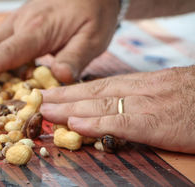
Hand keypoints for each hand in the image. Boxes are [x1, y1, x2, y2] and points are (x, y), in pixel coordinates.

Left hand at [40, 66, 194, 152]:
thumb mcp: (170, 91)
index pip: (100, 86)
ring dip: (70, 107)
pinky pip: (121, 121)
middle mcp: (141, 89)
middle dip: (63, 96)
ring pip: (101, 104)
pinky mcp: (158, 121)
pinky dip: (95, 122)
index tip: (52, 92)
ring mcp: (148, 104)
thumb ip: (144, 97)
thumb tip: (119, 105)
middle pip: (94, 92)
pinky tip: (75, 124)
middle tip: (37, 99)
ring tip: (45, 110)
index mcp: (143, 83)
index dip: (73, 90)